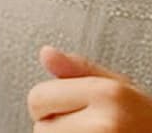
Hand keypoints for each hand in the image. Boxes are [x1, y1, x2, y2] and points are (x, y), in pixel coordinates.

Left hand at [30, 46, 151, 130]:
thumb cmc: (144, 120)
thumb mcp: (120, 87)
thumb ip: (79, 70)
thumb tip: (46, 53)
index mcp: (108, 95)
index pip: (37, 97)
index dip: (53, 103)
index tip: (79, 108)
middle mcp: (103, 124)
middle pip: (40, 126)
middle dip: (58, 125)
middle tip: (92, 127)